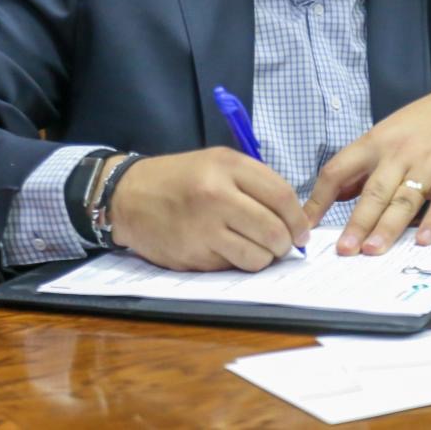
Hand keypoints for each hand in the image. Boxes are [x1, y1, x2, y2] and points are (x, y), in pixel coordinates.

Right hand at [108, 148, 309, 271]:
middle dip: (285, 243)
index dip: (298, 219)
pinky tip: (226, 250)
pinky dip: (237, 263)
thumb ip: (255, 183)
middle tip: (283, 245)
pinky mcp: (192, 254)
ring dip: (264, 258)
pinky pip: (231, 267)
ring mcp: (203, 227)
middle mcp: (216, 194)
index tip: (302, 231)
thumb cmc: (179, 178)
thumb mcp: (217, 163)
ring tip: (255, 248)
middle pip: (274, 230)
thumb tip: (292, 218)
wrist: (128, 196)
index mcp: (227, 166)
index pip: (281, 195)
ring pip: (257, 256)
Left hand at [304, 84, 430, 255]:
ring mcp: (427, 165)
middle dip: (357, 223)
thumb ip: (363, 167)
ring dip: (388, 227)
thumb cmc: (424, 123)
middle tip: (344, 249)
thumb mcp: (386, 134)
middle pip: (373, 192)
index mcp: (374, 143)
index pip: (338, 170)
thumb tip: (338, 195)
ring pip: (403, 200)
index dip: (319, 198)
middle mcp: (398, 154)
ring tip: (373, 250)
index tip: (305, 223)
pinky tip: (424, 239)